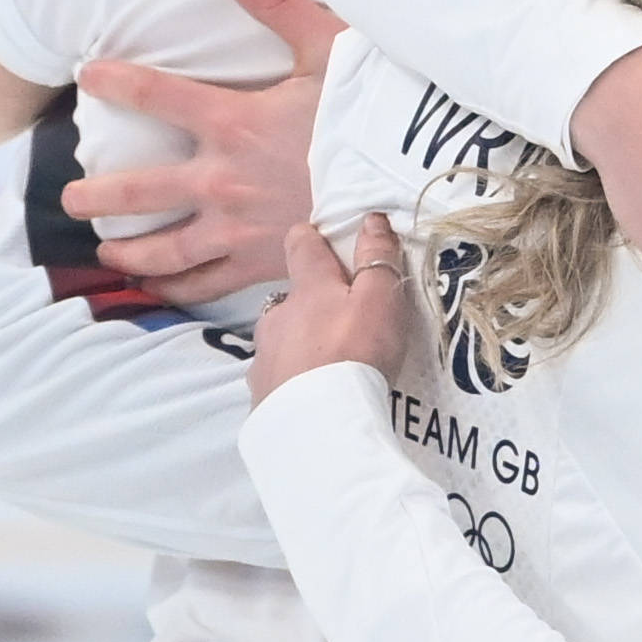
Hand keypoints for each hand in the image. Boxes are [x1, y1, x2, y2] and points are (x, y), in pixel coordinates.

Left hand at [67, 0, 343, 303]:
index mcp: (232, 122)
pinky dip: (177, 289)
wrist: (409, 190)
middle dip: (94, 197)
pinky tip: (159, 289)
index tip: (87, 76)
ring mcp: (237, 229)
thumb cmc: (373, 119)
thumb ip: (277, 4)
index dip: (113, 81)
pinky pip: (207, 283)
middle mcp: (221, 180)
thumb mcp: (330, 51)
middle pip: (135, 192)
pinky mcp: (262, 263)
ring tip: (106, 249)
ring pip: (162, 248)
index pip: (153, 95)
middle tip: (71, 199)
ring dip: (126, 249)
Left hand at [249, 214, 417, 402]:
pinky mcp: (261, 392)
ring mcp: (264, 355)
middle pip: (291, 298)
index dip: (310, 236)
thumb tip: (370, 219)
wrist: (318, 422)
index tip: (320, 235)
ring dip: (299, 342)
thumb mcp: (380, 300)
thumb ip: (377, 259)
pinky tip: (309, 393)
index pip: (301, 245)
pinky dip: (292, 378)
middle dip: (310, 302)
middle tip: (340, 319)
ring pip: (281, 337)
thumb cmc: (355, 351)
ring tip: (326, 363)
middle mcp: (278, 315)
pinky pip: (277, 376)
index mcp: (308, 288)